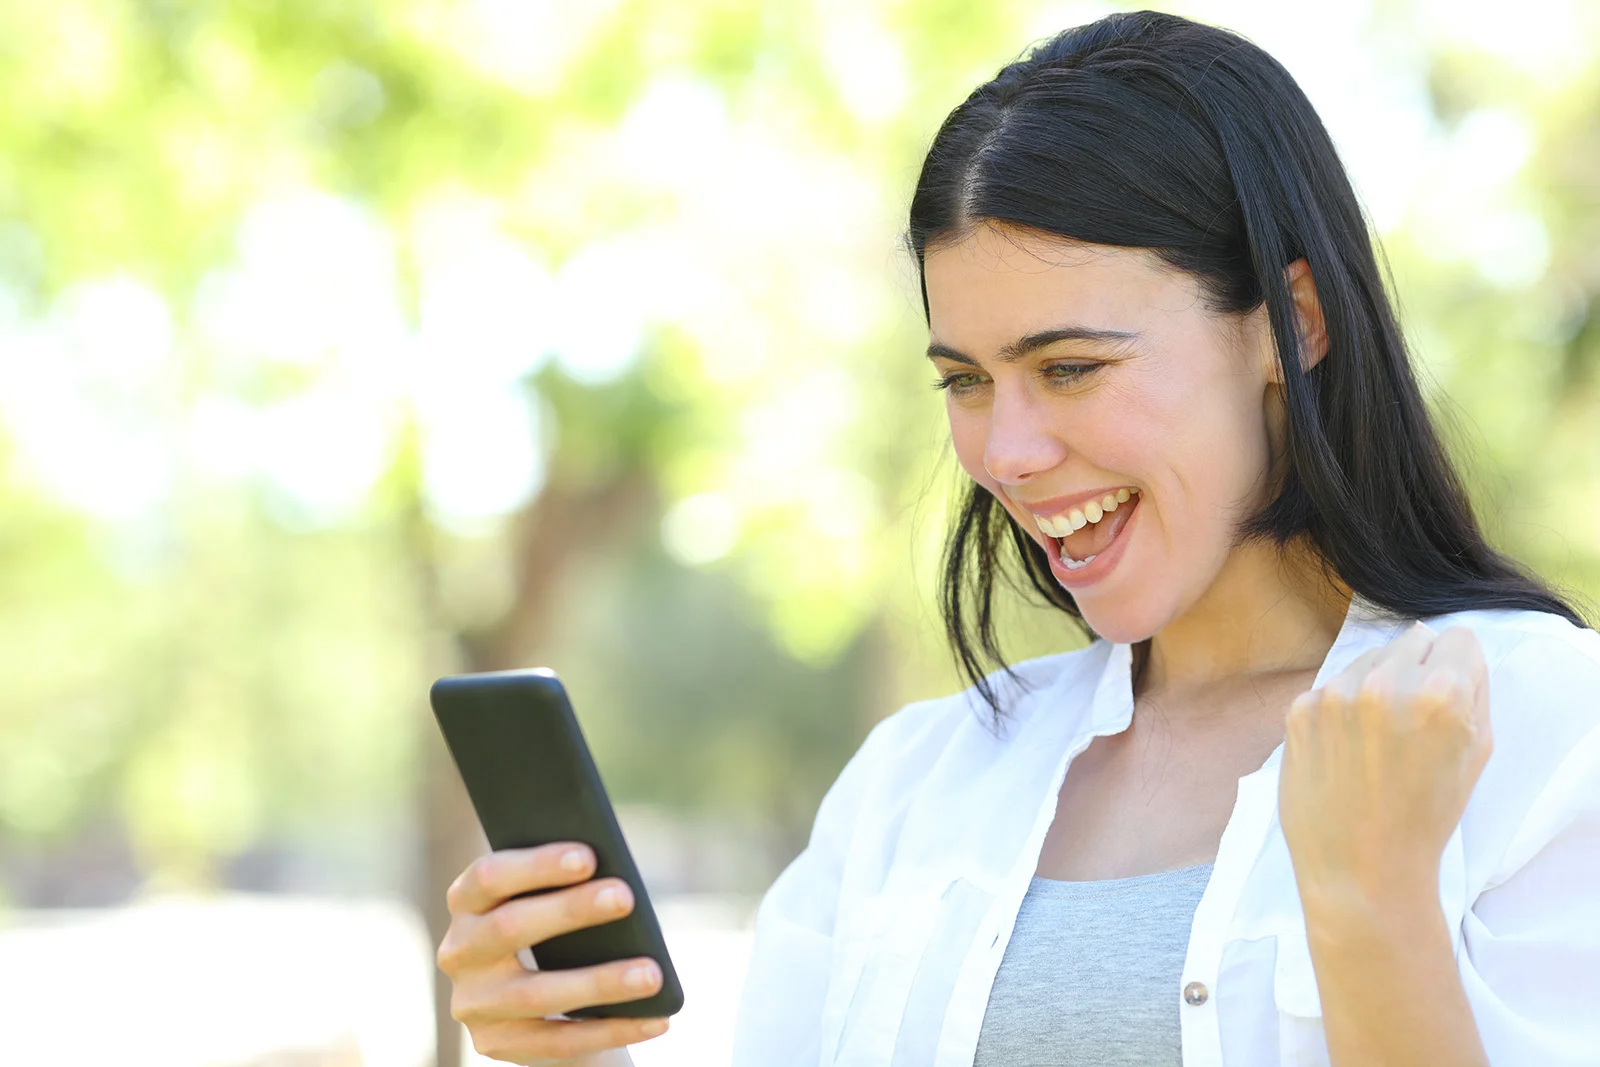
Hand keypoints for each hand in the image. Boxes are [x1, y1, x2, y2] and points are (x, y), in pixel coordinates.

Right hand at [436, 843, 670, 1064]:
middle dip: (571, 911)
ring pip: (537, 993)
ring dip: (600, 982)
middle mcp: (459, 951)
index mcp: (466, 901)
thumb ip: (568, 883)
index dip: (536, 865)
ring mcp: (473, 1004)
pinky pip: (560, 1041)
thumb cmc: (559, 928)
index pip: (489, 876)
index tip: (588, 856)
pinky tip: (656, 1020)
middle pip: (509, 928)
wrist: (545, 1002)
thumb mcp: (552, 899)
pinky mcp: (496, 1044)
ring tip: (652, 974)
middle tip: (626, 897)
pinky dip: (613, 1029)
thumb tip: (615, 876)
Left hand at [1279, 622, 1492, 917]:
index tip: (1450, 691)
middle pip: (1412, 640)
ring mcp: (1335, 694)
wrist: (1360, 868)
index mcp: (1441, 693)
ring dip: (1377, 684)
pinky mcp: (1298, 708)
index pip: (1458, 640)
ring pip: (1368, 659)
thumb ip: (1473, 692)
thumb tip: (1456, 651)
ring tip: (1378, 739)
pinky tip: (1346, 748)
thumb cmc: (1427, 818)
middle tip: (1413, 719)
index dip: (1458, 666)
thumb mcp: (1475, 754)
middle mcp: (1385, 683)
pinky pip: (1331, 688)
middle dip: (1419, 670)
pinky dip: (1340, 708)